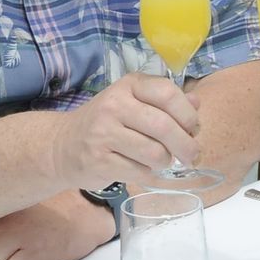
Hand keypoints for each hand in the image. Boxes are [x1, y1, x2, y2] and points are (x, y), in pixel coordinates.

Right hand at [60, 72, 202, 185]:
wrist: (62, 146)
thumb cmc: (107, 124)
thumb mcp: (135, 104)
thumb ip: (166, 102)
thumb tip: (197, 102)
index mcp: (129, 86)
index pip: (168, 93)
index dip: (188, 114)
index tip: (193, 129)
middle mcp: (114, 105)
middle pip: (164, 126)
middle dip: (185, 145)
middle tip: (190, 155)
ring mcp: (103, 133)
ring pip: (155, 152)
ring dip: (165, 161)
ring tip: (159, 160)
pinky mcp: (99, 161)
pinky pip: (140, 171)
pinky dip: (148, 174)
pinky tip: (140, 168)